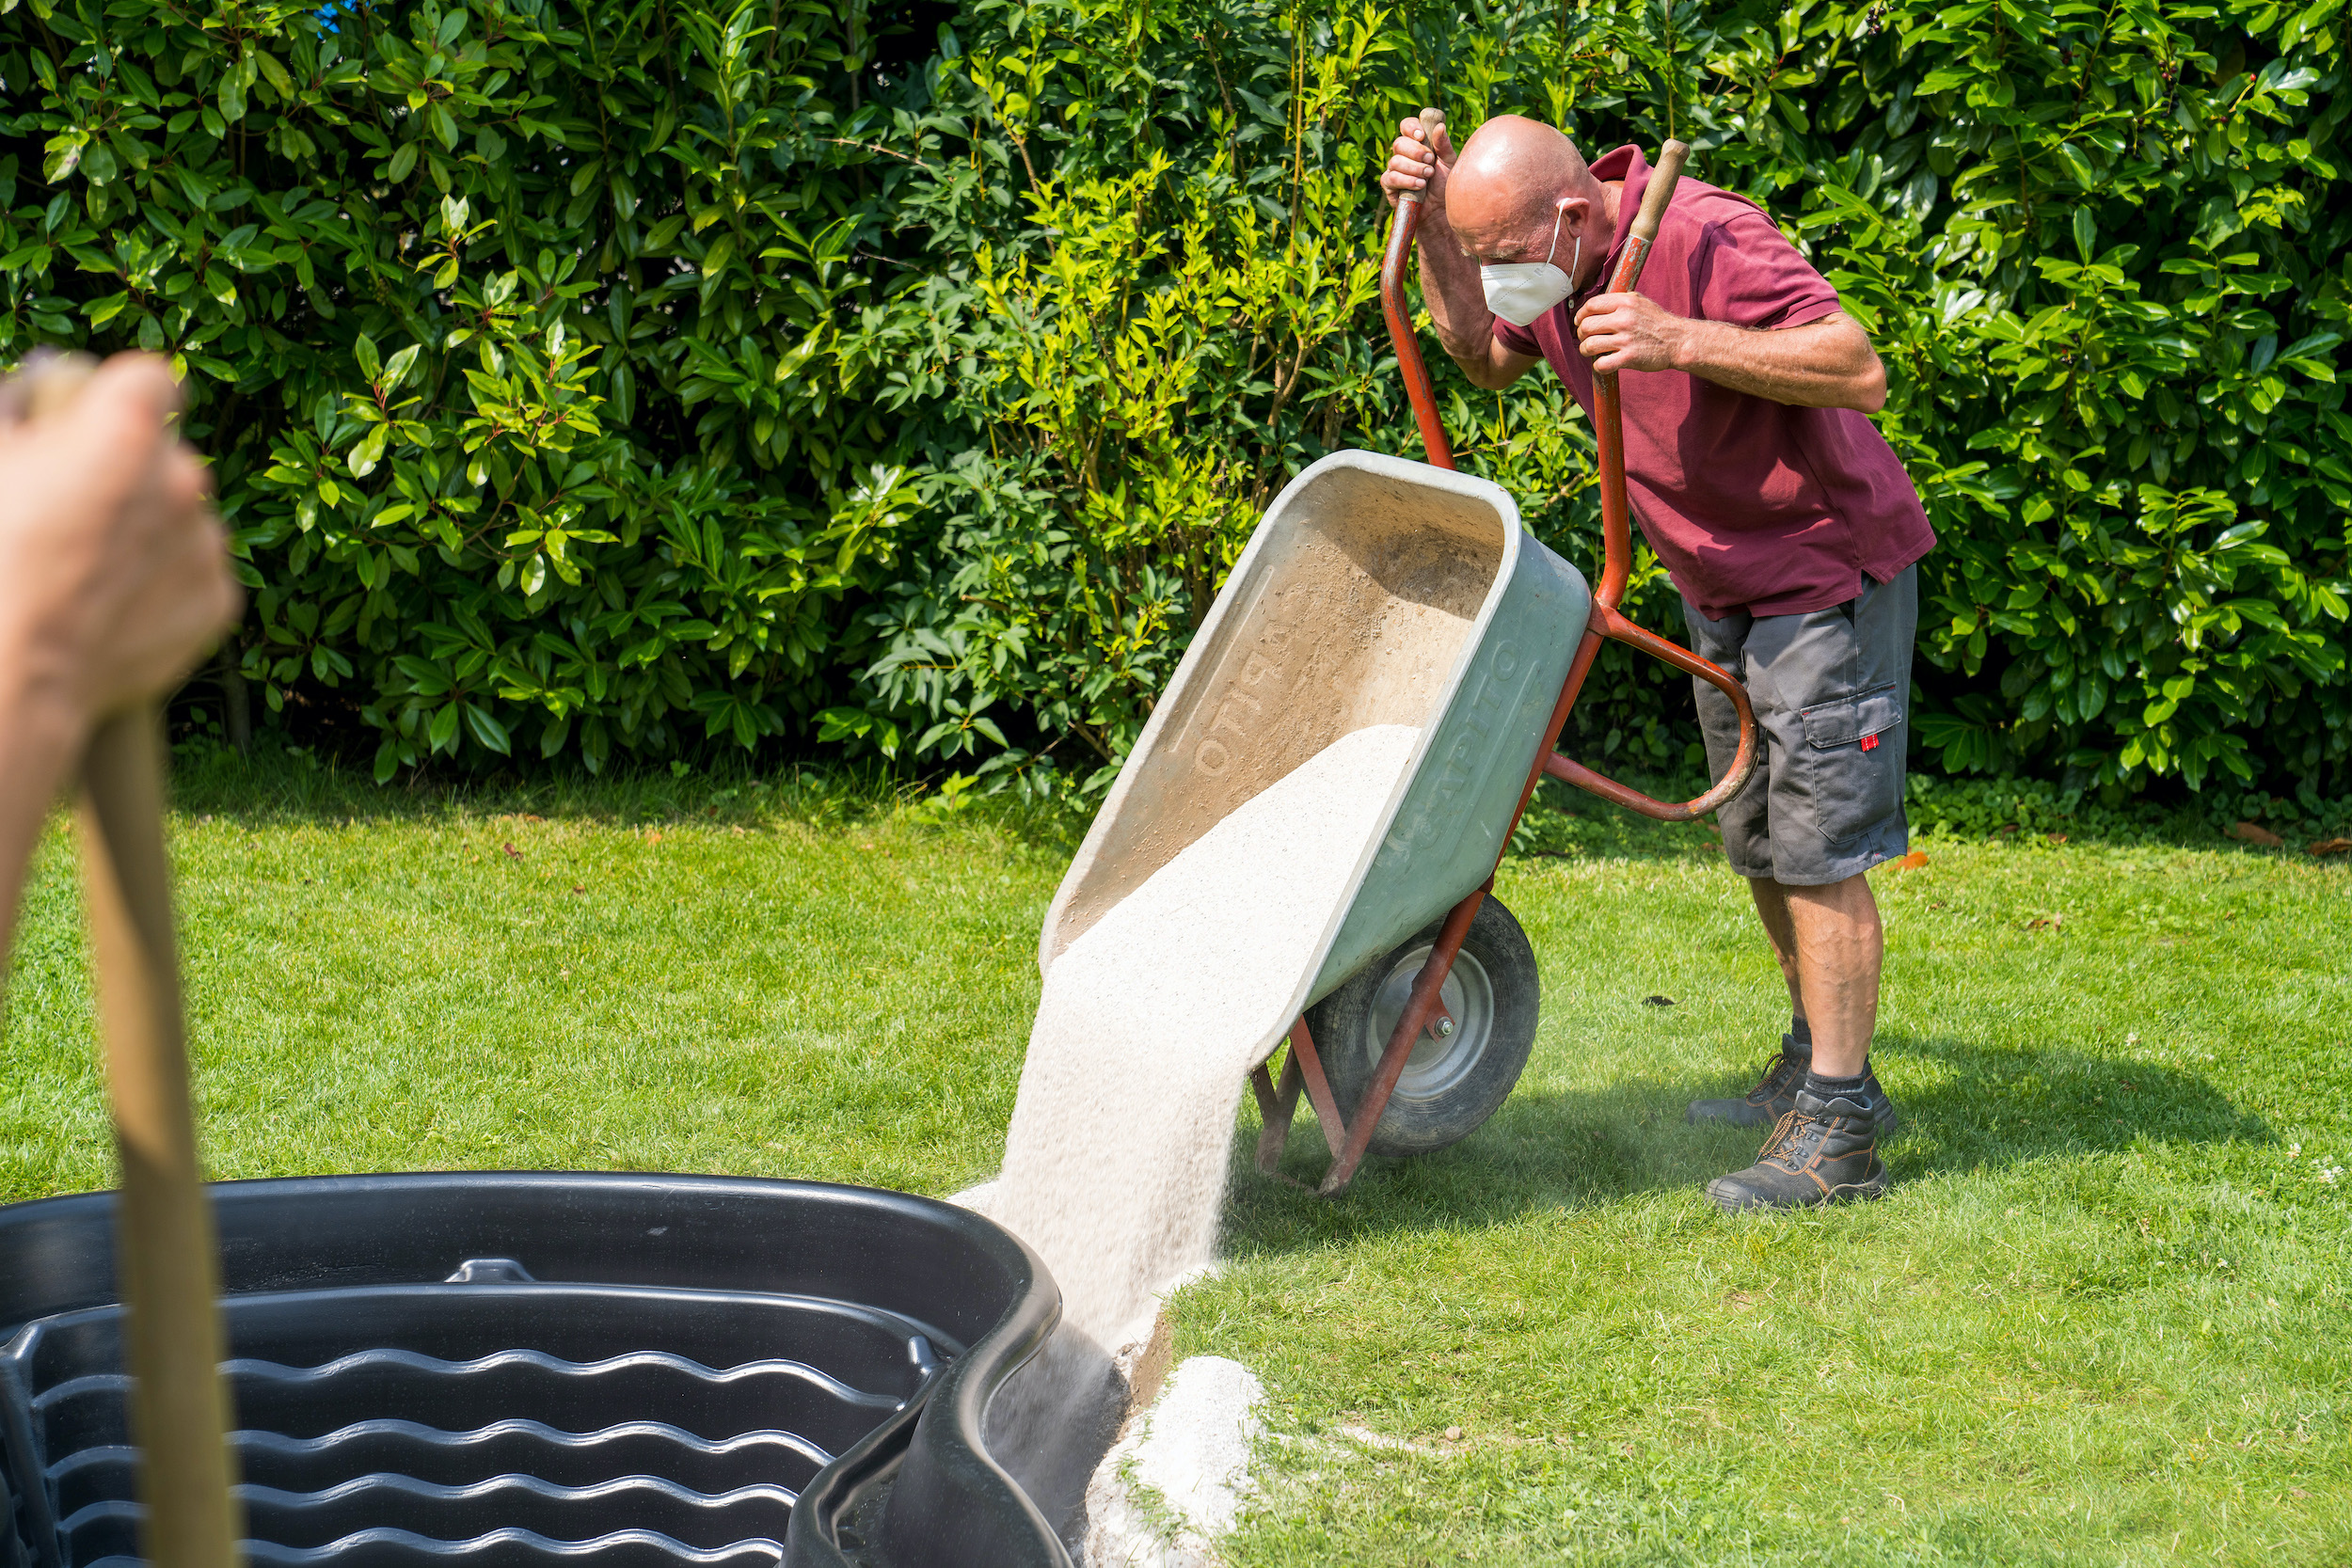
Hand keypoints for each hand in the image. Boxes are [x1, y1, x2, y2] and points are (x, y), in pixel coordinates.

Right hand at [0, 354, 239, 746]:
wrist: (12, 670)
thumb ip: (23, 407)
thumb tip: (46, 387)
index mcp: (125, 429)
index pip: (149, 378)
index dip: (118, 396)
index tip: (96, 418)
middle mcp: (183, 480)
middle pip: (166, 456)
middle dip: (128, 474)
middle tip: (72, 512)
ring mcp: (206, 544)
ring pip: (184, 518)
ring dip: (149, 531)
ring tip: (86, 570)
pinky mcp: (219, 601)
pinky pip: (195, 574)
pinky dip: (164, 584)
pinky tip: (111, 607)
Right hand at [1380, 108, 1453, 212]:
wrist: (1440, 209)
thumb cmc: (1445, 184)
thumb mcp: (1449, 162)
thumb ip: (1444, 145)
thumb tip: (1439, 126)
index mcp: (1417, 143)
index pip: (1406, 126)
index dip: (1411, 127)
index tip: (1421, 135)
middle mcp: (1403, 154)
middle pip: (1399, 143)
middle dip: (1416, 152)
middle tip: (1430, 161)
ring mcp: (1394, 170)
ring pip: (1395, 161)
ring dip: (1414, 168)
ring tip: (1428, 176)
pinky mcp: (1389, 185)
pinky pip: (1391, 178)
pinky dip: (1406, 181)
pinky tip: (1419, 186)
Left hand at [1573, 291, 1689, 373]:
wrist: (1678, 341)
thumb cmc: (1657, 322)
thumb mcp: (1639, 301)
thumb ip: (1618, 301)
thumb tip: (1594, 305)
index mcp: (1625, 302)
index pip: (1591, 305)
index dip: (1580, 315)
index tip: (1579, 322)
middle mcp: (1624, 319)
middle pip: (1586, 326)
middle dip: (1581, 334)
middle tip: (1585, 339)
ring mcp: (1626, 339)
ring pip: (1589, 345)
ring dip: (1585, 350)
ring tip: (1591, 352)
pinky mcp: (1629, 357)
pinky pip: (1601, 364)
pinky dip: (1598, 366)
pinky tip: (1603, 364)